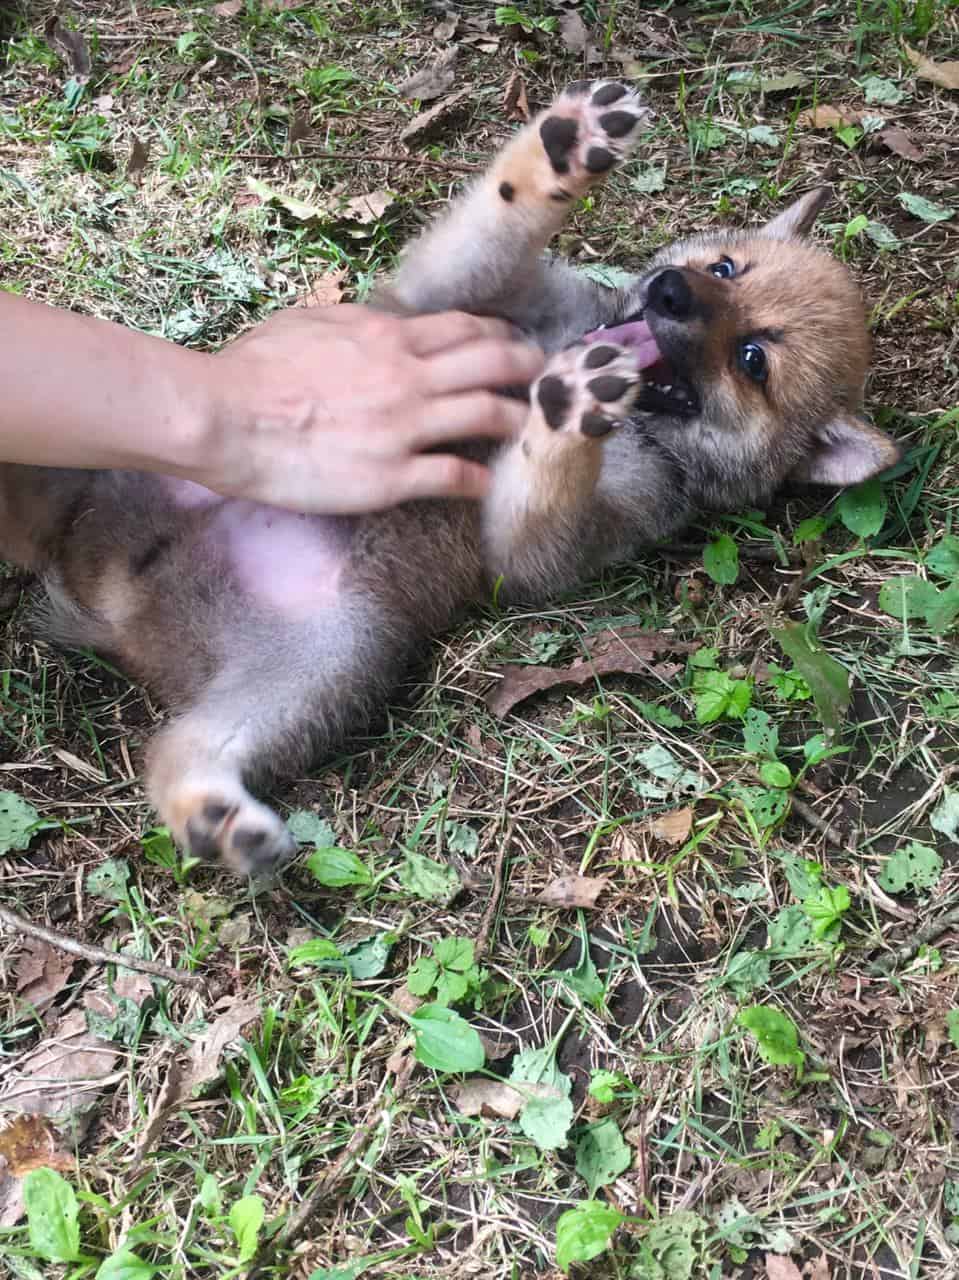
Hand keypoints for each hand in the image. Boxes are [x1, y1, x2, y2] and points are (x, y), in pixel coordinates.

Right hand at [201, 305, 543, 511]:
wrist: (226, 417)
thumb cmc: (254, 368)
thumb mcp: (311, 322)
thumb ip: (356, 323)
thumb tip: (379, 320)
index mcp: (387, 336)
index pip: (464, 329)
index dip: (499, 333)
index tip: (514, 341)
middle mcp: (408, 377)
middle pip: (492, 362)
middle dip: (528, 367)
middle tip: (546, 377)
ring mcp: (404, 428)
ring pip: (487, 414)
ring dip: (517, 418)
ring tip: (532, 426)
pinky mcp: (391, 477)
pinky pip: (454, 477)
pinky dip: (479, 479)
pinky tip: (489, 483)